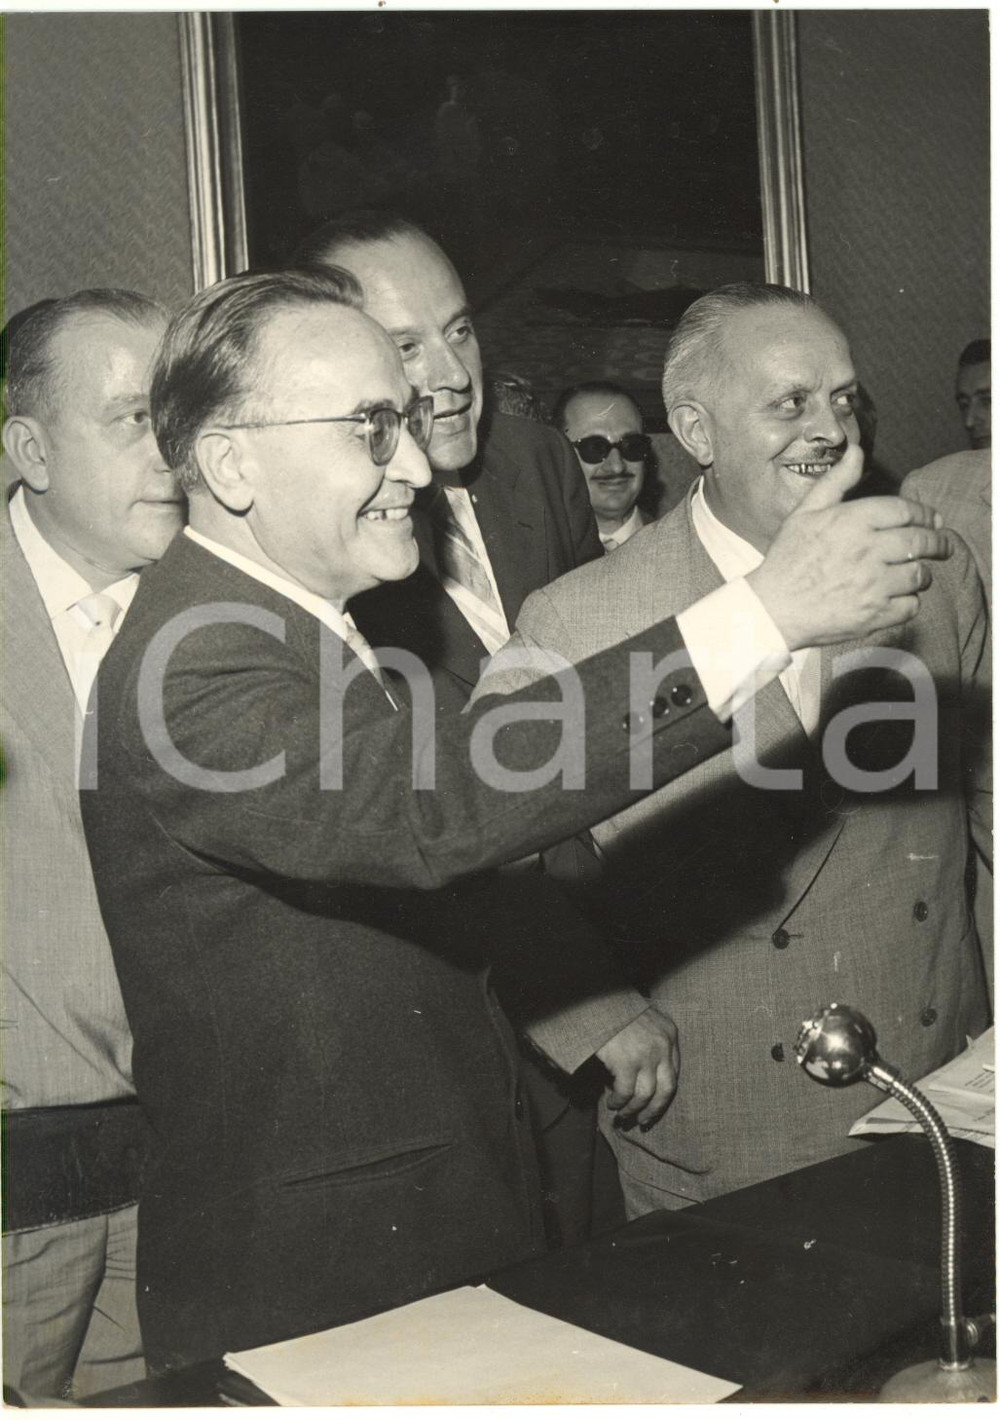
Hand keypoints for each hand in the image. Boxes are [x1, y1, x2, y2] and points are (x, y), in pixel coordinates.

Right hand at [594, 1005, 678, 1127]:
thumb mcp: (645, 1019)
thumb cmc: (617, 1009)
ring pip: (646, 1096)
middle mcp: (663, 1046)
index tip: (655, 1106)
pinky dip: (619, 1102)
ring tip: (623, 1115)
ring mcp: (645, 1055)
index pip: (674, 1073)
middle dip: (654, 1110)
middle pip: (666, 1090)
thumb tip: (649, 1073)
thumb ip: (653, 1040)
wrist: (597, 998)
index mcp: (670, 1034)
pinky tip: (613, 1103)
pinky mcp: (626, 1062)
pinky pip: (626, 1092)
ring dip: (633, 1110)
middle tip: (644, 1121)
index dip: (664, 1094)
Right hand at [747, 443, 952, 650]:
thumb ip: (836, 481)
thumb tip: (857, 451)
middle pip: (921, 542)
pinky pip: (910, 606)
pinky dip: (909, 602)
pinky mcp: (875, 614)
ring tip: (916, 574)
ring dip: (921, 573)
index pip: (905, 511)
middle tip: (942, 546)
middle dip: (938, 543)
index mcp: (853, 521)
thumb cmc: (788, 559)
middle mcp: (868, 550)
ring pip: (919, 575)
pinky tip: (898, 598)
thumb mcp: (806, 513)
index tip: (934, 520)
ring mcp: (873, 584)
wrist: (772, 609)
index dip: (925, 514)